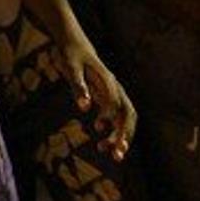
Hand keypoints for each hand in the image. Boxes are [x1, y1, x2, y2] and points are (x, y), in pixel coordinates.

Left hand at [59, 35, 136, 161]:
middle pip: (128, 115)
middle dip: (125, 135)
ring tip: (113, 156)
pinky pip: (117, 120)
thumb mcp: (71, 67)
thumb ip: (78, 87)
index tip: (97, 127)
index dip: (110, 117)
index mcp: (108, 81)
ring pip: (126, 120)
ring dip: (122, 138)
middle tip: (117, 155)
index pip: (116, 102)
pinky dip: (113, 133)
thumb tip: (84, 108)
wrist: (76, 44)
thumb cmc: (72, 55)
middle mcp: (115, 89)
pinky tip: (101, 145)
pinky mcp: (109, 100)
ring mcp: (114, 95)